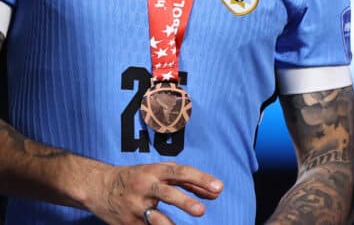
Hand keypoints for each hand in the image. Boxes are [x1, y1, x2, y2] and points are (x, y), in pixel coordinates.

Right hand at [84, 162, 221, 223]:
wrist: (98, 187)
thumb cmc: (137, 177)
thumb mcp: (158, 171)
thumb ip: (186, 180)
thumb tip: (215, 191)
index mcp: (155, 171)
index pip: (181, 172)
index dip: (201, 179)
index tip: (219, 187)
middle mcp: (145, 187)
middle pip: (167, 194)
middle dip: (185, 202)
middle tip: (201, 211)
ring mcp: (135, 206)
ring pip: (155, 218)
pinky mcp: (128, 223)